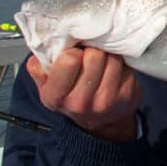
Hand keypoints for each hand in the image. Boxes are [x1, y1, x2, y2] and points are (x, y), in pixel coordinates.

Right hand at [27, 47, 141, 142]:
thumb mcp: (47, 85)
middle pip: (94, 55)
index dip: (73, 51)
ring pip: (112, 58)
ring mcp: (105, 100)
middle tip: (90, 56)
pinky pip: (126, 65)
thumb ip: (39, 66)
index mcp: (55, 96)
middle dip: (92, 50)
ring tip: (102, 62)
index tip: (73, 54)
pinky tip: (114, 70)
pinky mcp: (126, 95)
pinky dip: (121, 63)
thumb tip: (47, 45)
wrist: (99, 120)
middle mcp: (80, 102)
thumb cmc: (71, 95)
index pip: (69, 60)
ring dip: (108, 55)